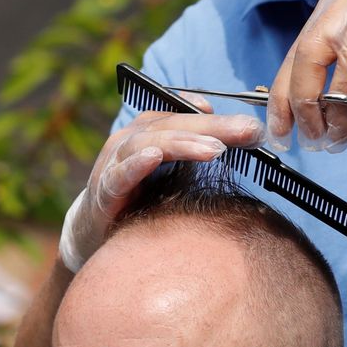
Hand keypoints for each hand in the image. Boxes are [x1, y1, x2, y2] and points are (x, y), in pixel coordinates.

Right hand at [58, 101, 264, 271]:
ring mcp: (115, 162)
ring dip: (182, 143)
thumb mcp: (173, 171)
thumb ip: (196, 151)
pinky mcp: (104, 190)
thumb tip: (228, 135)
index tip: (252, 126)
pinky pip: (120, 174)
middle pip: (175, 124)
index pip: (188, 116)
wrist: (94, 230)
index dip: (222, 118)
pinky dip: (136, 163)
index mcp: (151, 130)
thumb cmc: (139, 195)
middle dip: (214, 127)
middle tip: (246, 131)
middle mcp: (132, 139)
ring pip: (149, 142)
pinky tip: (153, 157)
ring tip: (214, 148)